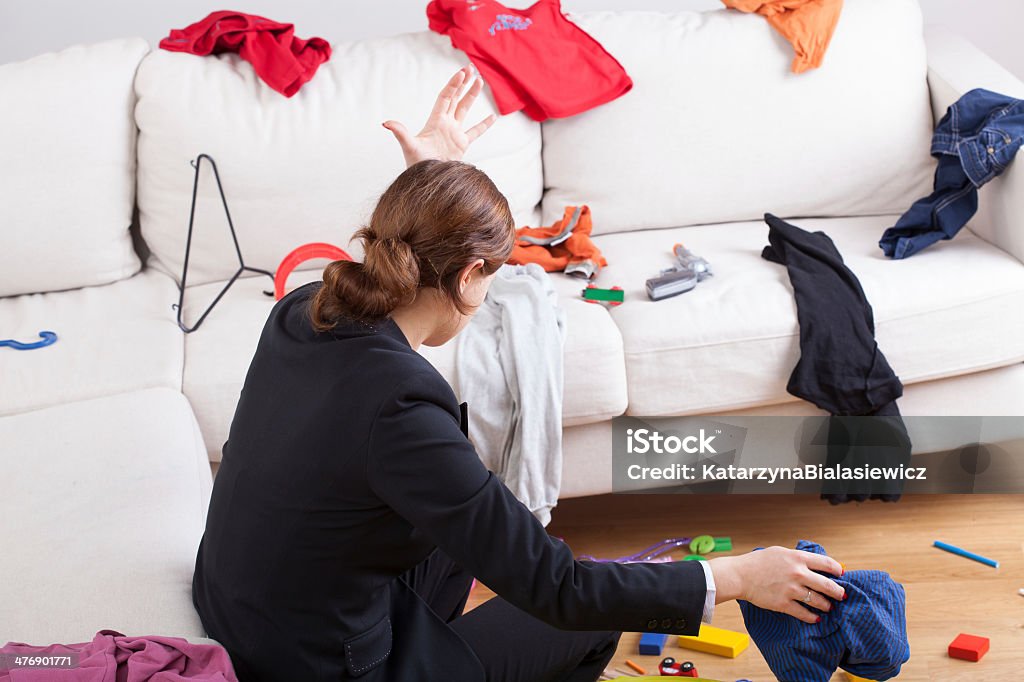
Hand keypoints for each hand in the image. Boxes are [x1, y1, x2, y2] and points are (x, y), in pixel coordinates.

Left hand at [383, 67, 497, 167]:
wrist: (427, 179)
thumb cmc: (416, 164)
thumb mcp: (408, 146)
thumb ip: (400, 133)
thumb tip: (386, 123)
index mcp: (435, 121)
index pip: (446, 97)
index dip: (453, 85)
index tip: (461, 74)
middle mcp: (445, 124)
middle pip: (456, 98)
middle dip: (463, 83)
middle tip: (471, 68)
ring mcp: (454, 133)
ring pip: (465, 109)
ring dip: (472, 96)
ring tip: (480, 81)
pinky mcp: (462, 145)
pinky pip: (476, 132)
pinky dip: (484, 125)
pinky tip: (493, 117)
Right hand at [708, 547, 845, 623]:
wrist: (739, 575)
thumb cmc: (757, 562)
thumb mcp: (779, 552)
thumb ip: (796, 558)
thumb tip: (812, 564)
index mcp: (797, 558)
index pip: (826, 563)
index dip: (837, 570)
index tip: (841, 574)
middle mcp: (797, 573)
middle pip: (827, 585)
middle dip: (837, 592)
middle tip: (841, 595)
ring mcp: (791, 590)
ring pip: (818, 601)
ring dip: (826, 605)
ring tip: (828, 607)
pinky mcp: (784, 603)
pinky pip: (804, 613)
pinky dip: (812, 617)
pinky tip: (816, 618)